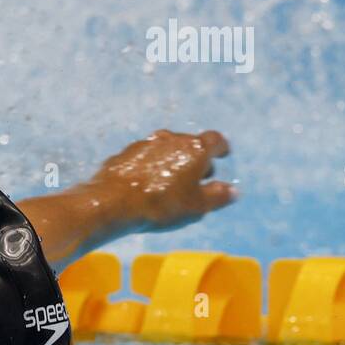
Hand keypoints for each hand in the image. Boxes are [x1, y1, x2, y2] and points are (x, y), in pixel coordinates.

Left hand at [90, 129, 235, 231]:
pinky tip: (146, 183)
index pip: (215, 140)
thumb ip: (217, 196)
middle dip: (195, 158)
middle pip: (189, 144)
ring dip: (171, 161)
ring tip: (171, 181)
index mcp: (194, 148)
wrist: (112, 202)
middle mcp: (170, 138)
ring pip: (165, 149)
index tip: (222, 155)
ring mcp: (145, 144)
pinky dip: (150, 166)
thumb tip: (232, 190)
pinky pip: (144, 158)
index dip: (220, 148)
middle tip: (196, 177)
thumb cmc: (162, 204)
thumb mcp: (197, 206)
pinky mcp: (125, 153)